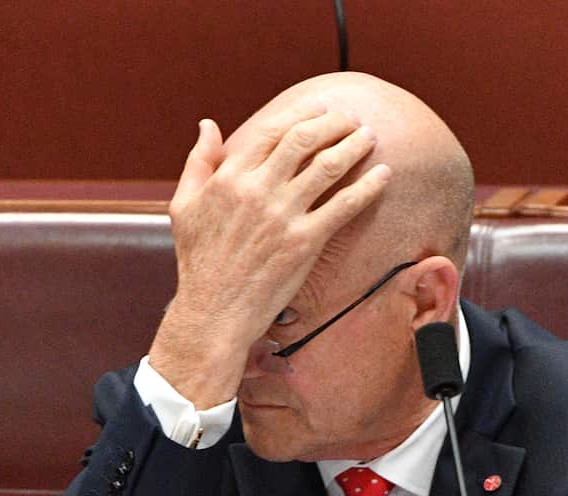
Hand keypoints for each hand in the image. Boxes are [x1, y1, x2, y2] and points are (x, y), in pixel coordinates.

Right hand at [149, 101, 391, 407]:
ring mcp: (283, 215)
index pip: (272, 130)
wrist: (214, 312)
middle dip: (334, 123)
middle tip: (352, 120)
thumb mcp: (184, 207)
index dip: (302, 114)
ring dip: (354, 146)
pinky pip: (344, 206)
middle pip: (304, 139)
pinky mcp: (304, 242)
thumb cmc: (199, 262)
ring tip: (370, 137)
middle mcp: (257, 190)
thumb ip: (198, 162)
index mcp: (229, 178)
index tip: (321, 110)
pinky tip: (383, 175)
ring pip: (328, 166)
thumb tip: (208, 125)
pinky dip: (367, 186)